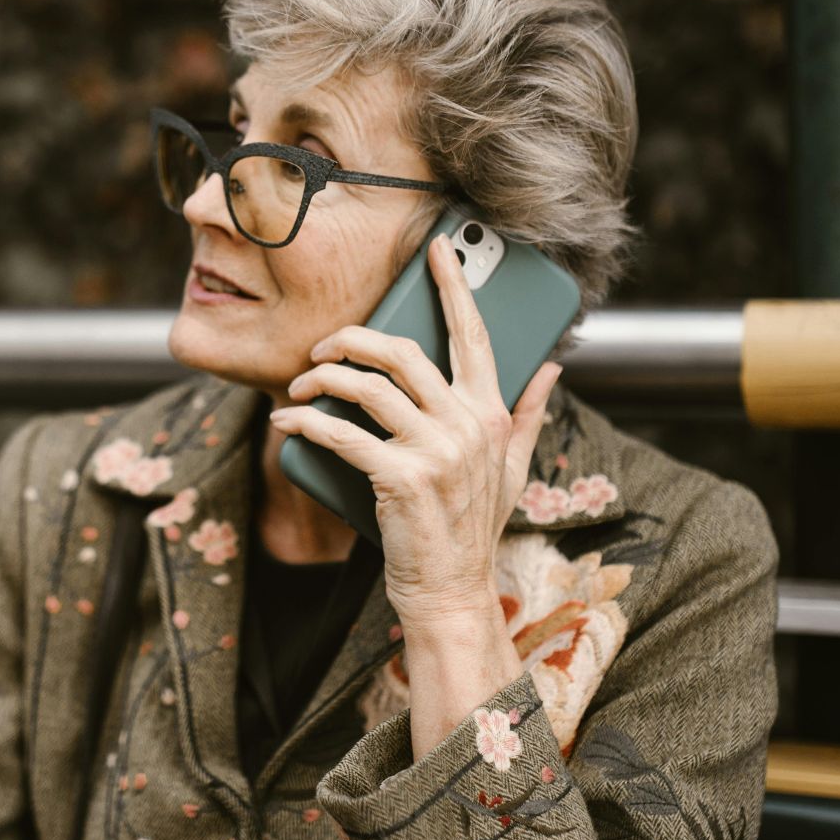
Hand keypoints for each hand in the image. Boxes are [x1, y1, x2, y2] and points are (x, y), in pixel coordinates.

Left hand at [268, 232, 562, 643]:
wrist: (451, 592)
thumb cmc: (472, 530)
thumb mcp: (513, 470)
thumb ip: (528, 414)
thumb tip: (552, 366)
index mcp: (493, 414)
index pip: (474, 334)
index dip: (452, 285)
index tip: (435, 247)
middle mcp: (468, 425)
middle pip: (401, 353)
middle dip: (353, 338)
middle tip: (325, 345)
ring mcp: (435, 451)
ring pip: (366, 387)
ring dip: (322, 379)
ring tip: (302, 387)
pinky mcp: (400, 478)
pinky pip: (341, 433)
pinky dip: (305, 424)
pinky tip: (287, 423)